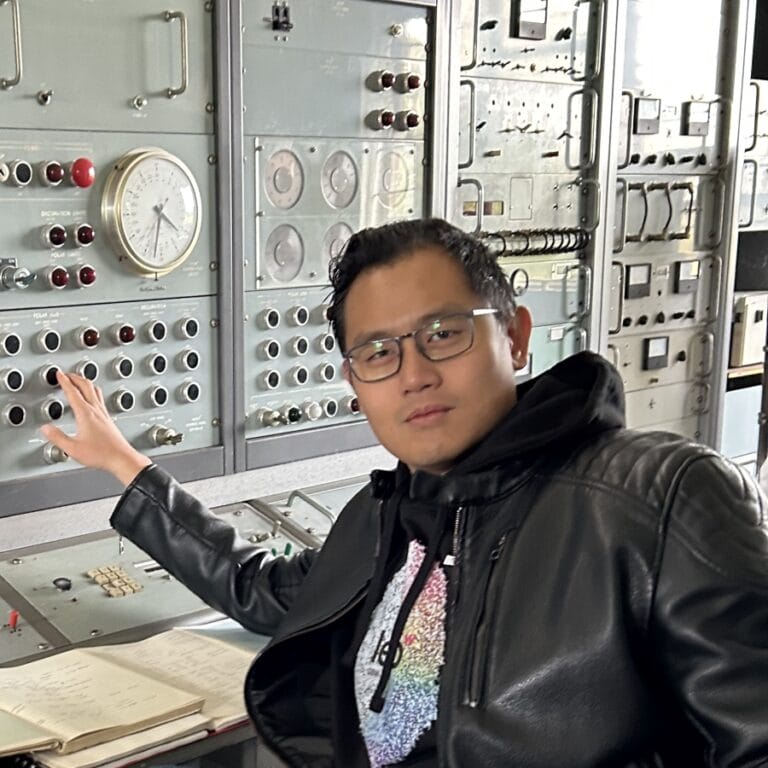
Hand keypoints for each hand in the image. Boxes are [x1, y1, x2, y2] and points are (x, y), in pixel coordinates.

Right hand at [39, 371, 151, 485]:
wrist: (121, 458)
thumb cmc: (102, 454)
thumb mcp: (73, 448)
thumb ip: (57, 437)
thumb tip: (46, 428)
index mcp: (86, 414)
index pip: (73, 392)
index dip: (64, 381)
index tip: (59, 373)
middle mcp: (96, 410)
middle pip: (86, 386)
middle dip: (75, 377)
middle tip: (66, 373)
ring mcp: (104, 413)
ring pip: (95, 390)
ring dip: (85, 382)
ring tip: (78, 380)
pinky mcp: (108, 418)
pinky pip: (100, 399)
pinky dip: (92, 392)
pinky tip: (92, 397)